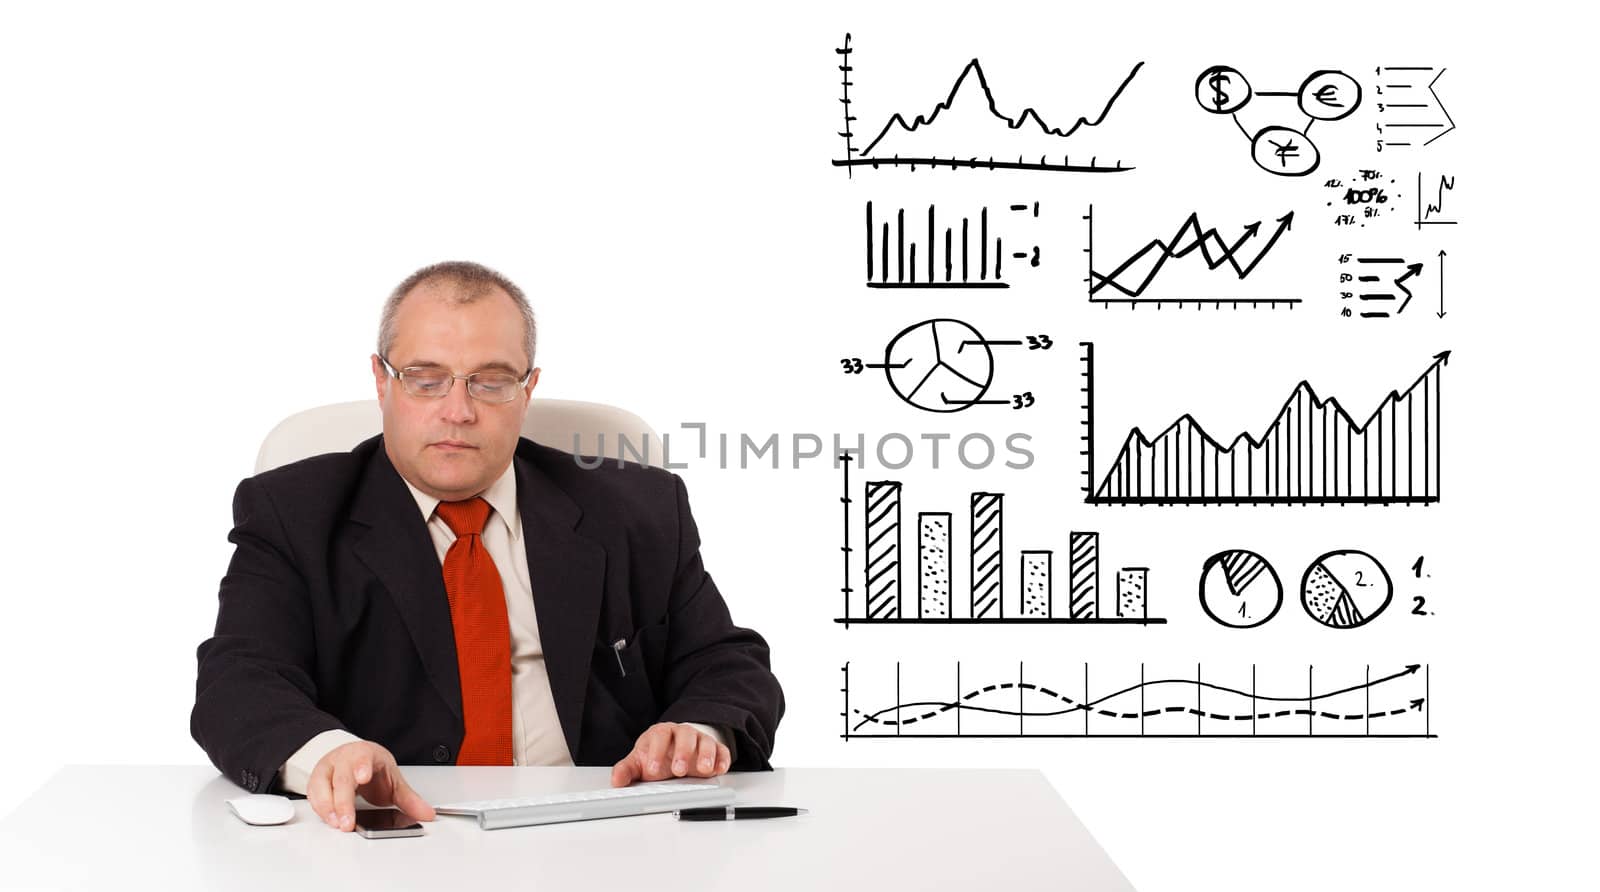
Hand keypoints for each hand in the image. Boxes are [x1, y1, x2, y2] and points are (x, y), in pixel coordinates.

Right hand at [307, 740, 435, 831]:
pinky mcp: (316, 783)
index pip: (362, 757)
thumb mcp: (393, 779)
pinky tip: (330, 820)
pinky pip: (314, 796)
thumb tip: (427, 814)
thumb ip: (409, 799)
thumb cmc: (372, 767)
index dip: (361, 767)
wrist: (353, 758)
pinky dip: (321, 810)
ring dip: (328, 808)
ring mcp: (326, 770)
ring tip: (338, 824)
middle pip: (340, 779)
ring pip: (321, 787)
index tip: (363, 777)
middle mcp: (342, 759)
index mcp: (364, 754)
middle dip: (343, 802)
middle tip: (348, 822)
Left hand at [610, 722, 730, 786]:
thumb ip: (627, 770)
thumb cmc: (658, 754)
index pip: (660, 736)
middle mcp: (682, 733)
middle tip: (678, 770)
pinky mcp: (715, 749)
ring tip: (703, 770)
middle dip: (683, 752)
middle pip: (685, 736)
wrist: (676, 748)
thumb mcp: (640, 761)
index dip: (656, 752)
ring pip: (705, 742)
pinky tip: (720, 769)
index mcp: (662, 733)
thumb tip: (617, 781)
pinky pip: (721, 751)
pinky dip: (722, 759)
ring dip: (705, 755)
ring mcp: (700, 740)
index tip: (652, 770)